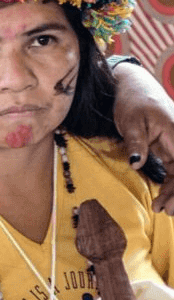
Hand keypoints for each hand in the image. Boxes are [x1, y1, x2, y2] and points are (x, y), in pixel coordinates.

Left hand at [112, 61, 173, 213]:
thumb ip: (135, 143)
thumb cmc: (132, 101)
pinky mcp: (169, 147)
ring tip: (161, 209)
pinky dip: (169, 183)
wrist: (133, 87)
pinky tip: (162, 197)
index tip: (171, 205)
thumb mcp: (131, 122)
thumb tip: (136, 163)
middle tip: (166, 212)